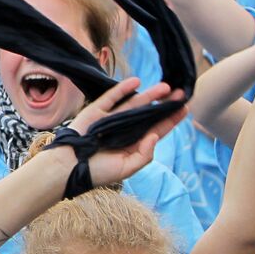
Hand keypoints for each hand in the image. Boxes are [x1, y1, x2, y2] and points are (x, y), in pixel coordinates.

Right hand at [53, 78, 187, 185]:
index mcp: (134, 144)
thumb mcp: (127, 168)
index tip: (184, 109)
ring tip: (165, 87)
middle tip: (180, 93)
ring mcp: (111, 118)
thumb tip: (154, 135)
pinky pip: (112, 97)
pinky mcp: (97, 110)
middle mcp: (125, 129)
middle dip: (164, 104)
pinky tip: (136, 82)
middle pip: (149, 113)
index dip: (170, 119)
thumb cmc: (98, 171)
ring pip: (134, 103)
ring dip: (149, 95)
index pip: (156, 129)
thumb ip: (144, 155)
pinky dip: (123, 89)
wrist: (70, 166)